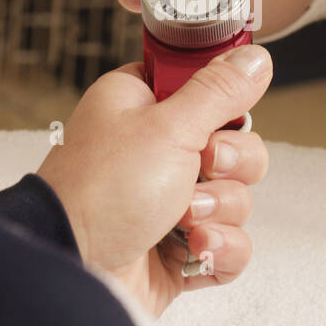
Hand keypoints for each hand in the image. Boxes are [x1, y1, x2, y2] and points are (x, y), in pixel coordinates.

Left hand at [38, 43, 272, 315]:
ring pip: (237, 197)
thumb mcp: (167, 126)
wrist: (71, 267)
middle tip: (201, 168)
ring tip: (182, 220)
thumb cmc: (102, 189)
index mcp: (144, 107)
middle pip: (236, 146)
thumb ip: (218, 91)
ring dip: (218, 209)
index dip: (224, 105)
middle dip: (228, 165)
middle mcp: (157, 152)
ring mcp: (169, 203)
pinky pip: (230, 243)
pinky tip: (195, 249)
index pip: (208, 90)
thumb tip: (254, 58)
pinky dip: (220, 248)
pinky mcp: (180, 249)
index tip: (220, 116)